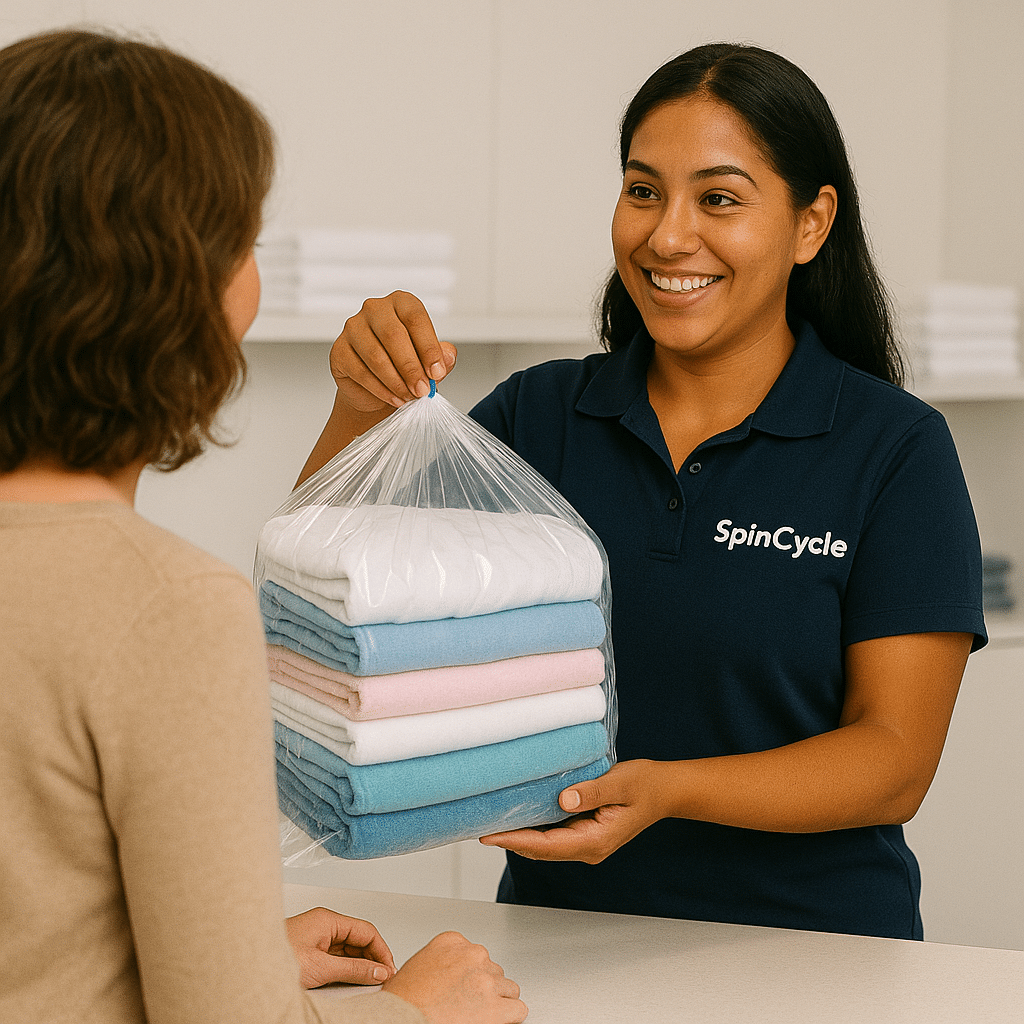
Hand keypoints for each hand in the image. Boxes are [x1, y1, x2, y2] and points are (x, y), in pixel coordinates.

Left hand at [285, 907, 395, 988]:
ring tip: (368, 982)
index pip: (366, 931)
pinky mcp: (308, 952)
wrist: (247, 969)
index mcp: (328, 920)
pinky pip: (335, 958)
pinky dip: (345, 969)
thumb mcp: (321, 967)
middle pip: (358, 939)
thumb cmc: (276, 957)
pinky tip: (349, 981)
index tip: (389, 968)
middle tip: (382, 977)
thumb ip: (353, 969)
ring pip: (347, 950)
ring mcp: (315, 939)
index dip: (381, 950)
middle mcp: (323, 926)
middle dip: (371, 958)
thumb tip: (377, 970)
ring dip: (358, 965)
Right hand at [331, 290, 456, 413]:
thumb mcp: (429, 362)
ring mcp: (353, 327)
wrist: (377, 390)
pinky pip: (360, 371)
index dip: (428, 347)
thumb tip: (448, 357)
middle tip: (423, 390)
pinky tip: (394, 397)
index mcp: (401, 303)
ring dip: (396, 381)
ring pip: (376, 355)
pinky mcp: (339, 350)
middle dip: (411, 368)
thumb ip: (442, 357)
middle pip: (393, 335)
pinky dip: (380, 389)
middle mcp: (375, 309)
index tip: (437, 372)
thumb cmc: (405, 368)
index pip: (415, 318)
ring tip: (409, 397)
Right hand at [382, 931, 526, 1023]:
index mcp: (451, 942)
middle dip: (484, 986)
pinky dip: (510, 1017)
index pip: (475, 953)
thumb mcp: (418, 965)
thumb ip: (441, 960)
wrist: (402, 1019)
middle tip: (469, 1003)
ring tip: (479, 1013)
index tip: (465, 985)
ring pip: (508, 988)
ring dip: (498, 1000)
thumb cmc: (403, 1002)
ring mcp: (486, 979)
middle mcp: (472, 956)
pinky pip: (518, 1009)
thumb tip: (450, 972)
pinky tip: (497, 1020)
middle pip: (493, 969)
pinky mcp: (496, 1006)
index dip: (471, 973)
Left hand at [479, 759, 664, 863]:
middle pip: (540, 850)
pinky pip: (554, 835)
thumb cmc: (646, 785)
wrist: (665, 789)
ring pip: (545, 845)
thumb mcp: (621, 784)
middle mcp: (588, 848)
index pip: (546, 846)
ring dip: (519, 836)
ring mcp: (586, 842)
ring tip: (490, 821)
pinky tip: (519, 815)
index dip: (515, 841)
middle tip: (478, 826)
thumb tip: (564, 799)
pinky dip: (534, 828)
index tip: (489, 835)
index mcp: (595, 841)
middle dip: (510, 840)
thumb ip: (593, 791)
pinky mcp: (585, 832)